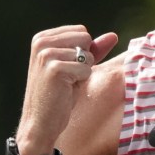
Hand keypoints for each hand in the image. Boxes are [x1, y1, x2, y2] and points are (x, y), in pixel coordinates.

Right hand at [16, 25, 118, 154]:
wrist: (41, 122)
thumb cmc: (59, 95)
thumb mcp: (76, 67)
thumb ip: (93, 50)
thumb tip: (113, 35)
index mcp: (42, 37)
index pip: (81, 31)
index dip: (82, 53)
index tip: (67, 69)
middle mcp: (41, 42)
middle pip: (85, 38)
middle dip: (84, 60)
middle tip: (68, 77)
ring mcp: (46, 54)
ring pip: (87, 55)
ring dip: (82, 72)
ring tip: (66, 84)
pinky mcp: (54, 68)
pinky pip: (86, 69)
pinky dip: (81, 81)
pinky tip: (65, 90)